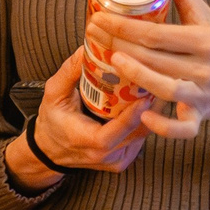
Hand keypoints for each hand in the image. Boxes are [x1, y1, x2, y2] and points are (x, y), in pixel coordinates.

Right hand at [4, 47, 151, 190]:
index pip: (113, 134)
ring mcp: (116, 161)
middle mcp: (104, 156)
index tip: (146, 96)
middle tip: (160, 80)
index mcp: (84, 141)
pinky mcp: (123, 161)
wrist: (50, 150)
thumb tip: (86, 49)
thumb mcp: (54, 93)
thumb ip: (69, 72)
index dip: (131, 117)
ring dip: (152, 112)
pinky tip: (151, 101)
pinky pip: (140, 140)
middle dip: (150, 108)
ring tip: (160, 87)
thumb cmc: (52, 120)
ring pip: (142, 137)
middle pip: (136, 134)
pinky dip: (147, 120)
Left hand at [84, 0, 209, 145]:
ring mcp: (203, 93)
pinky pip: (184, 128)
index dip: (124, 25)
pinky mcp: (202, 116)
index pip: (157, 32)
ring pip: (165, 88)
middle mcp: (204, 67)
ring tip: (111, 60)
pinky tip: (144, 115)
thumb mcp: (209, 17)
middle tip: (92, 34)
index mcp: (205, 38)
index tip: (99, 16)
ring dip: (136, 76)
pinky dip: (165, 127)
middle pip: (155, 57)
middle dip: (119, 44)